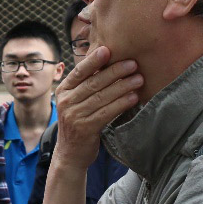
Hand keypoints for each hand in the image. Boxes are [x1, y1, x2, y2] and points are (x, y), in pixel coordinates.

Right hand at [53, 46, 142, 171]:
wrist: (71, 153)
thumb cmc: (79, 122)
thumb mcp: (76, 102)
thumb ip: (86, 85)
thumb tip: (109, 63)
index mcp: (63, 91)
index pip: (79, 72)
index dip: (93, 60)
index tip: (107, 49)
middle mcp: (66, 102)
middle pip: (93, 83)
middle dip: (115, 71)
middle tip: (133, 64)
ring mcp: (74, 116)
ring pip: (101, 97)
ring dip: (122, 86)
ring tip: (138, 79)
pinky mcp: (85, 128)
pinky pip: (106, 113)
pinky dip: (121, 104)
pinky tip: (133, 97)